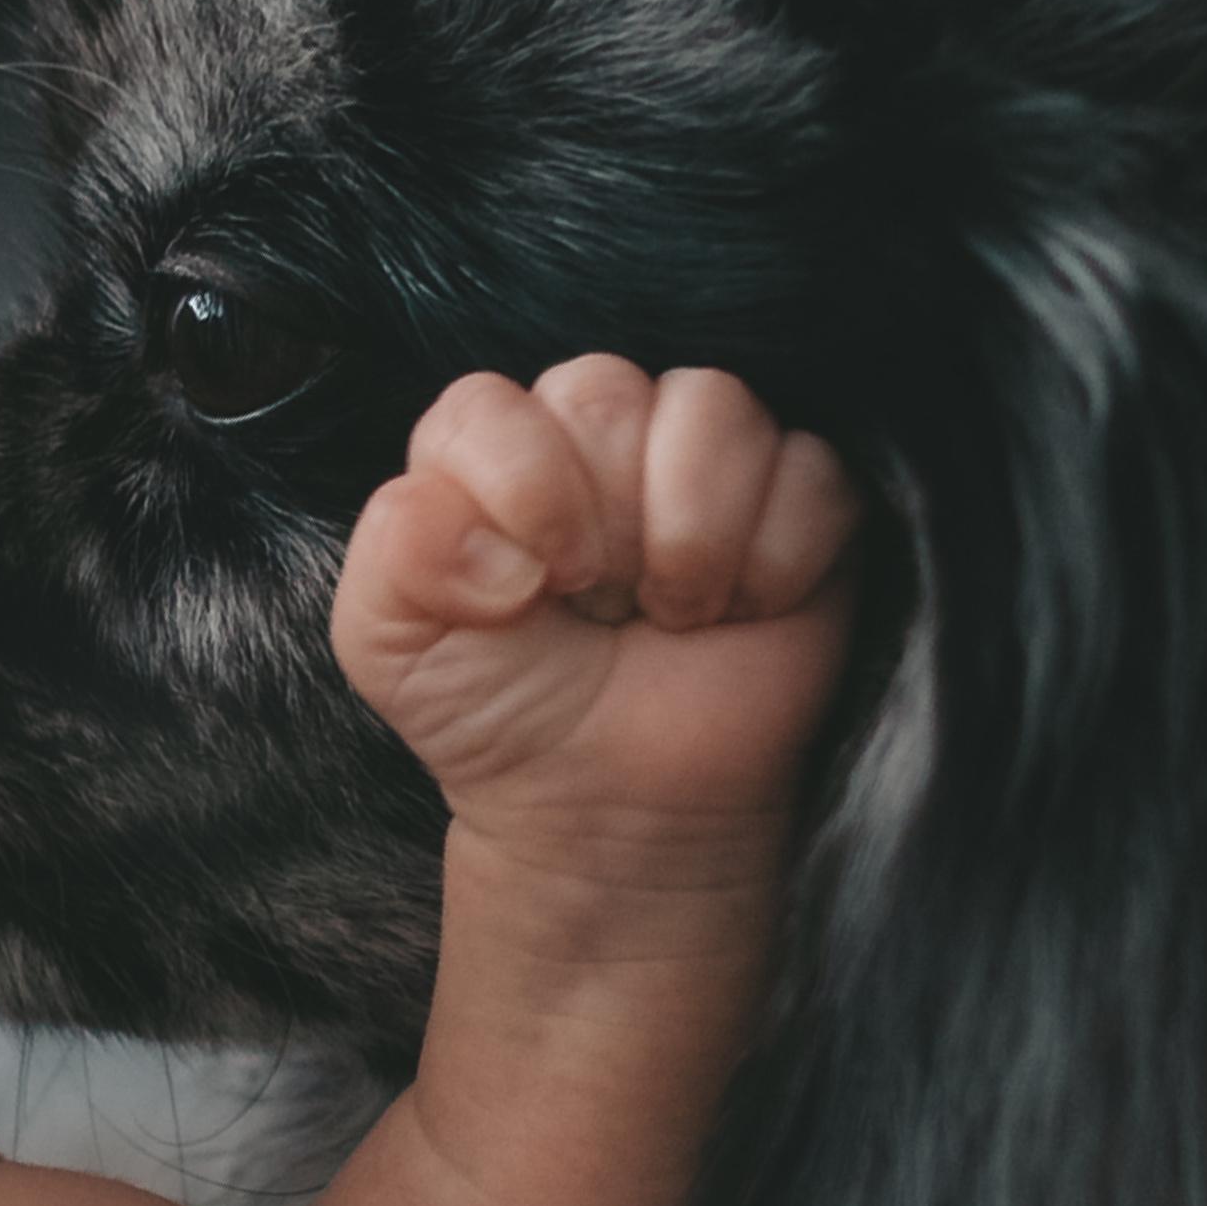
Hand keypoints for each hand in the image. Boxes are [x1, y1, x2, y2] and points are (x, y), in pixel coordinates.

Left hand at [331, 359, 859, 892]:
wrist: (614, 812)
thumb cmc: (500, 715)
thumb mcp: (393, 645)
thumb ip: (396, 554)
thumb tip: (472, 522)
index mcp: (489, 445)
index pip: (491, 406)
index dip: (521, 497)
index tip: (531, 590)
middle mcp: (596, 428)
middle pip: (607, 394)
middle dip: (606, 526)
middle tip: (605, 607)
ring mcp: (706, 456)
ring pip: (716, 408)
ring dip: (695, 536)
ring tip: (675, 611)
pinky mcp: (805, 500)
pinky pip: (813, 473)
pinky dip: (778, 563)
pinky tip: (746, 612)